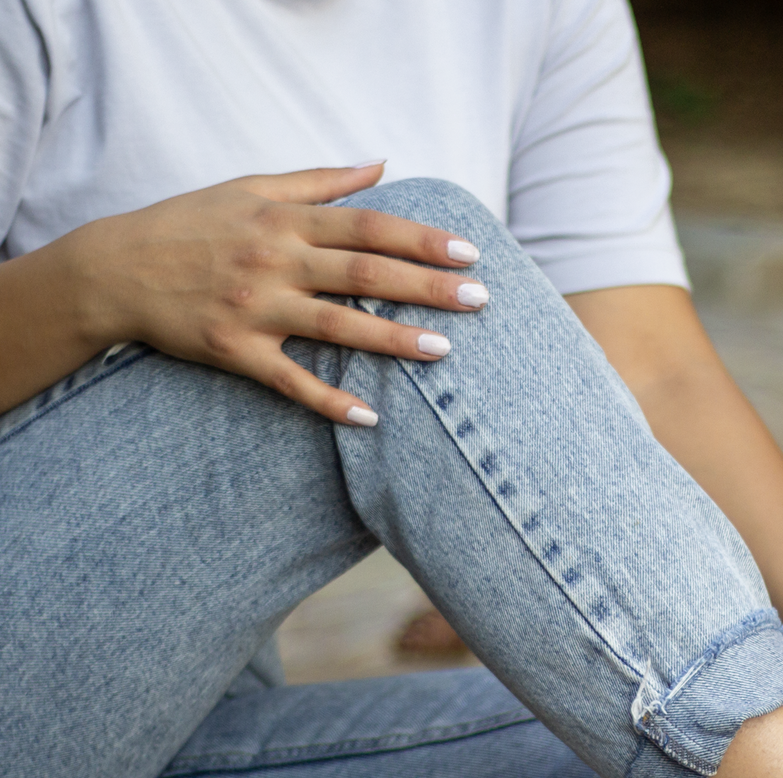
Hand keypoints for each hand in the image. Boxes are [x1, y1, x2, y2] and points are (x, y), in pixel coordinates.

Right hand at [72, 163, 484, 424]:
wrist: (113, 270)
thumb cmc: (189, 225)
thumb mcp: (249, 187)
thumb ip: (319, 181)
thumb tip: (381, 164)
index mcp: (282, 221)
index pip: (366, 227)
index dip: (420, 240)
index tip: (468, 252)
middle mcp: (273, 261)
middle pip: (364, 274)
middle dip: (425, 287)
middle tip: (479, 300)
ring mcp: (255, 309)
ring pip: (337, 327)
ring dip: (393, 341)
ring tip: (444, 349)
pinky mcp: (236, 352)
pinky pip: (291, 382)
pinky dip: (330, 401)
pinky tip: (372, 418)